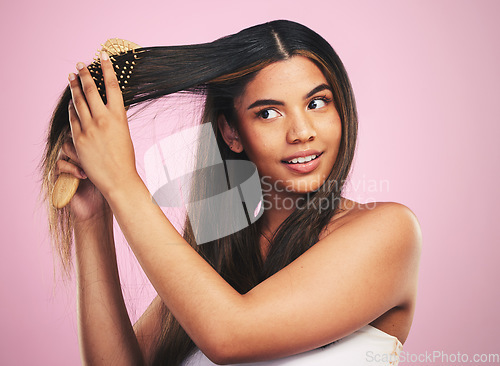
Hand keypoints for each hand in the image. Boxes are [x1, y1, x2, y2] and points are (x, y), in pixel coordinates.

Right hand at [54, 138, 109, 223]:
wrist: (98, 210)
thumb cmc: (107, 189)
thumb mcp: (110, 167)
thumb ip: (110, 151)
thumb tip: (119, 133)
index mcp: (89, 150)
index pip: (87, 133)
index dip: (93, 135)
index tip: (105, 141)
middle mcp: (77, 155)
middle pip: (75, 136)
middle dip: (85, 143)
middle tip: (96, 152)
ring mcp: (67, 164)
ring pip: (66, 148)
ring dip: (78, 155)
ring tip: (90, 166)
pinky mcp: (59, 176)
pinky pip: (59, 165)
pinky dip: (71, 168)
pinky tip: (83, 175)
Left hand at [68, 51, 138, 199]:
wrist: (118, 179)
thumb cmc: (125, 158)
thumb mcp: (124, 133)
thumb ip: (114, 118)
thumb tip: (106, 106)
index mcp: (119, 116)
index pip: (113, 86)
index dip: (107, 68)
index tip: (103, 56)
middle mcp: (103, 119)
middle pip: (91, 89)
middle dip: (85, 74)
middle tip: (81, 64)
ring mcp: (88, 129)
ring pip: (79, 101)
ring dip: (75, 87)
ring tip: (72, 77)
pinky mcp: (78, 139)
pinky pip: (73, 118)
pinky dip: (72, 108)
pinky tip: (71, 102)